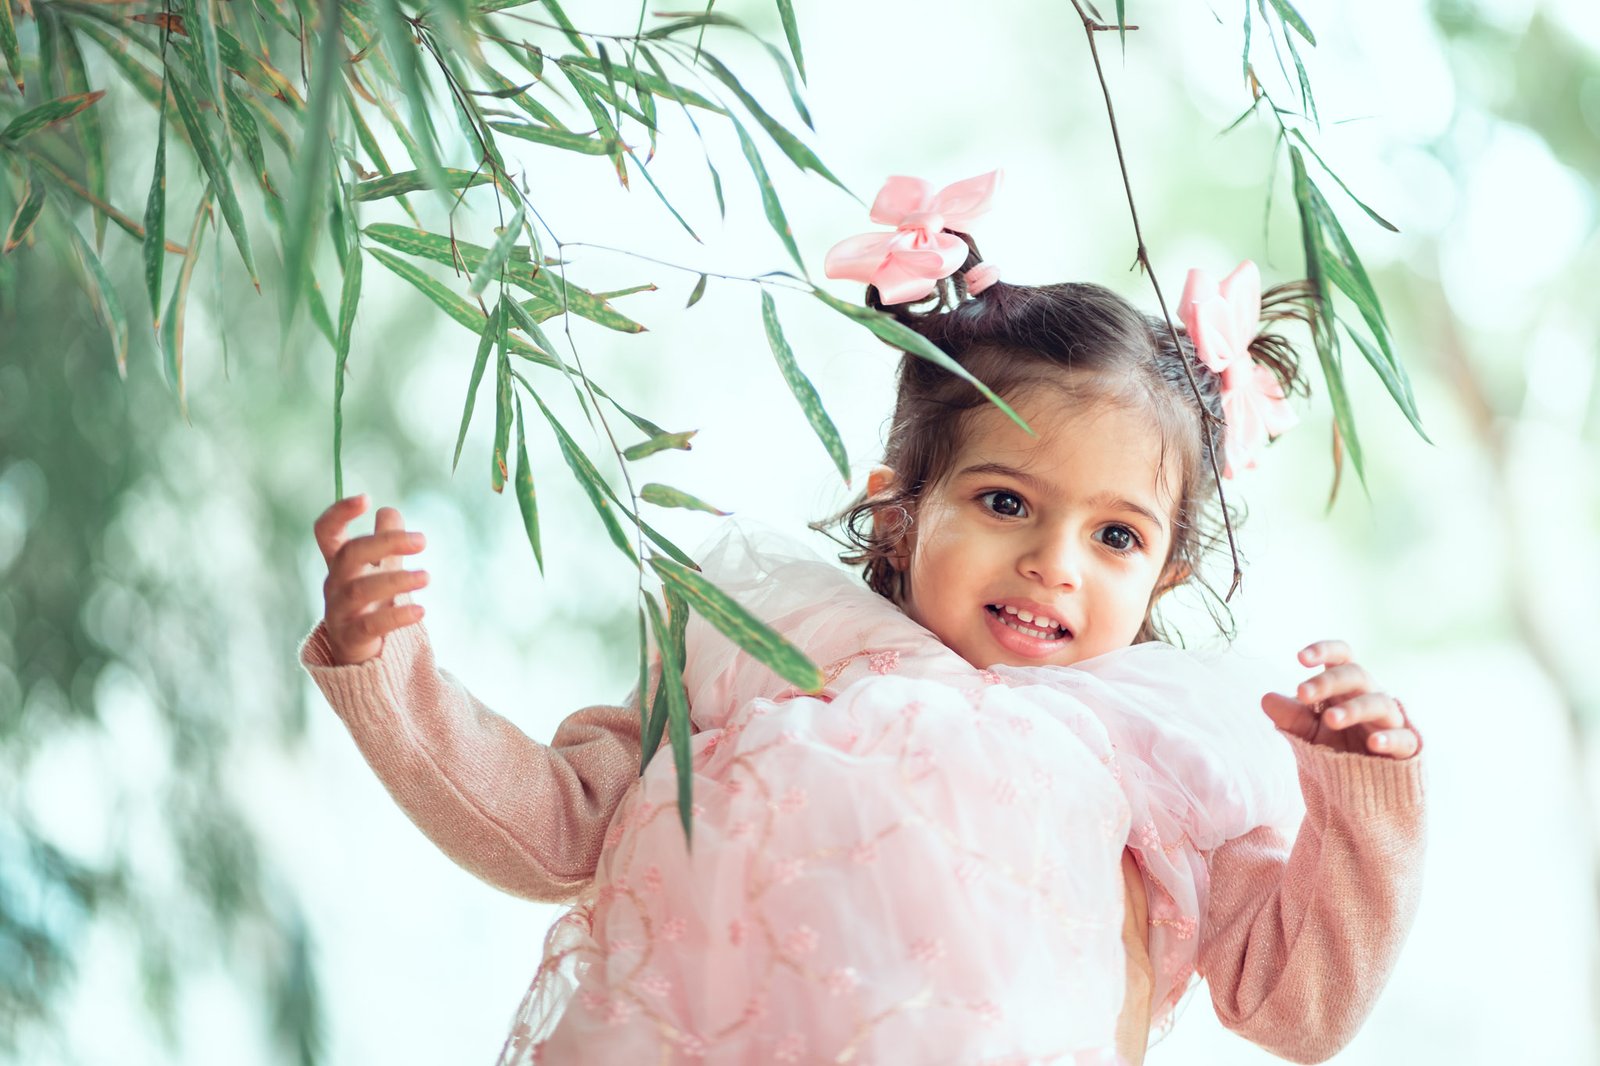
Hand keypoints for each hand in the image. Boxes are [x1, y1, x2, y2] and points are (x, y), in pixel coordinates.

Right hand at [313, 494, 429, 665]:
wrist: (358, 651)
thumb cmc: (369, 602)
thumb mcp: (377, 570)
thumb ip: (385, 541)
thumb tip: (389, 510)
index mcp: (339, 562)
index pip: (326, 532)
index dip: (339, 513)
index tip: (366, 498)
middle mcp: (335, 583)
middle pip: (351, 554)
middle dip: (385, 542)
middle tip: (422, 541)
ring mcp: (340, 611)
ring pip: (362, 590)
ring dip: (397, 580)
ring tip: (426, 576)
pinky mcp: (352, 637)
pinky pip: (371, 625)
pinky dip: (397, 617)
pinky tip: (420, 610)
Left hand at [1261, 640, 1418, 759]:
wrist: (1361, 790)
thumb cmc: (1335, 749)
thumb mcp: (1308, 734)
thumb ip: (1291, 717)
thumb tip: (1267, 699)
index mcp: (1346, 687)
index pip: (1341, 657)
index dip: (1325, 651)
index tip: (1299, 658)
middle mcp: (1369, 697)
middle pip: (1356, 675)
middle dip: (1328, 682)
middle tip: (1302, 693)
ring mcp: (1390, 721)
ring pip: (1379, 703)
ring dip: (1353, 709)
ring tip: (1330, 719)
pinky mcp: (1406, 749)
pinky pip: (1403, 739)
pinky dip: (1389, 739)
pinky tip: (1372, 744)